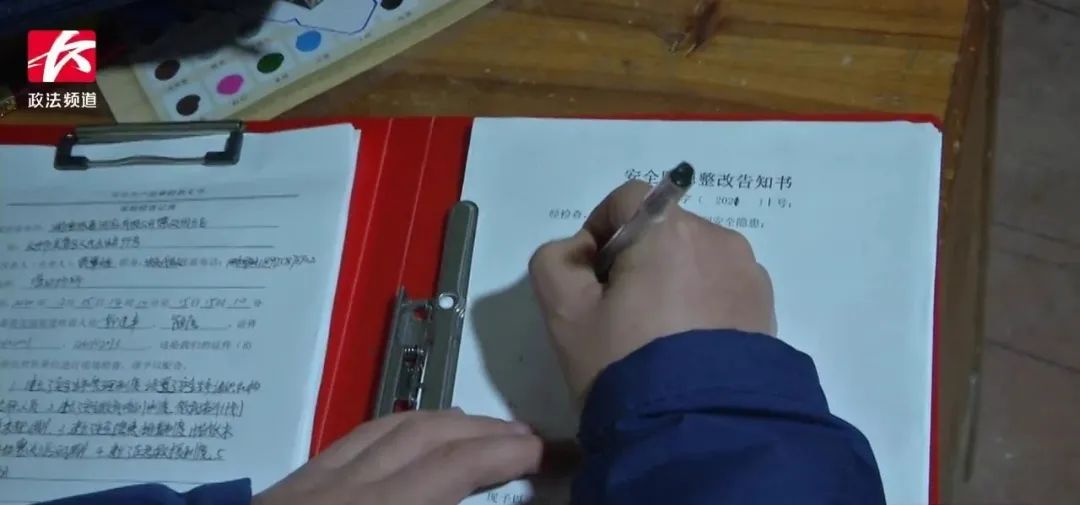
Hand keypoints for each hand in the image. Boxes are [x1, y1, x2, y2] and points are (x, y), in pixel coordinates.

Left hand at [254, 409, 540, 504]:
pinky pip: (356, 440)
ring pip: (389, 428)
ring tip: (487, 433)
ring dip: (447, 423)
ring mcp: (308, 485)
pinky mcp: (289, 488)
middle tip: (530, 441)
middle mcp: (338, 490)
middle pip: (423, 435)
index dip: (504, 453)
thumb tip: (465, 503)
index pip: (447, 469)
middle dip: (484, 431)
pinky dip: (403, 430)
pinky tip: (417, 441)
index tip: (548, 455)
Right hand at [529, 181, 777, 402]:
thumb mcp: (562, 312)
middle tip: (619, 316)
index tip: (591, 278)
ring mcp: (748, 274)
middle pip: (663, 230)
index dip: (600, 230)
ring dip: (672, 283)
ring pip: (695, 260)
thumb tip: (583, 252)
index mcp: (668, 228)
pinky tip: (688, 349)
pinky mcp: (766, 308)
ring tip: (657, 338)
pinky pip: (722, 289)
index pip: (627, 199)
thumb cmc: (622, 360)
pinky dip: (702, 306)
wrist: (696, 427)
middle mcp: (717, 239)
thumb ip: (555, 261)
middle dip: (637, 260)